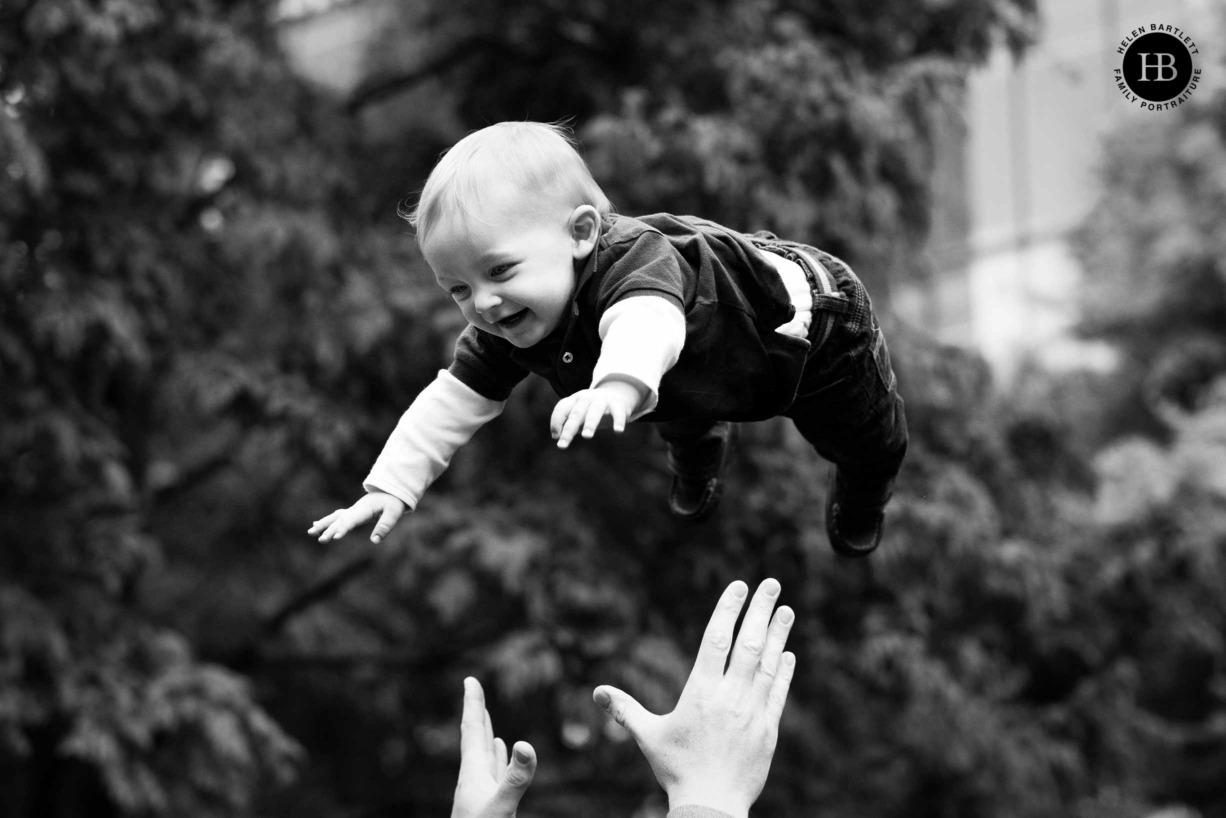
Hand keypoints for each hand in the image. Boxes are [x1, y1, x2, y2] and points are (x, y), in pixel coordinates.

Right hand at [307, 491, 405, 543]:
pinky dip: (326, 521)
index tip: (336, 537)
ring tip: (310, 532)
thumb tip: (375, 541)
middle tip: (321, 540)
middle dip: (330, 530)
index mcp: (365, 509)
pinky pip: (336, 516)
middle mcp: (355, 509)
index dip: (344, 528)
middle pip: (340, 520)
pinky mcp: (352, 512)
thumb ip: (385, 526)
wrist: (391, 490)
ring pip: (334, 517)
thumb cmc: (393, 502)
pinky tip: (316, 525)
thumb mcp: (394, 513)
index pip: (352, 520)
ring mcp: (352, 510)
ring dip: (323, 524)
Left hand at [451, 677, 536, 817]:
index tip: (469, 679)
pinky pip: (492, 773)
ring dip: (484, 734)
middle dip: (477, 712)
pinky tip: (497, 753)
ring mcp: (479, 790)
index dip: (473, 704)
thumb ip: (514, 778)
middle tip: (473, 688)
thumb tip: (526, 745)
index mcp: (472, 773)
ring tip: (485, 719)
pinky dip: (495, 759)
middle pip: (475, 737)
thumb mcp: (501, 807)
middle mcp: (473, 778)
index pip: (472, 730)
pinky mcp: (487, 802)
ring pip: (482, 755)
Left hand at [550, 380, 642, 448]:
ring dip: (590, 423)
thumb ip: (569, 423)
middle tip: (562, 445)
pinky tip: (618, 431)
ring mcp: (602, 400)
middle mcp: (587, 398)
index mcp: (575, 400)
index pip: (562, 408)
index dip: (556, 421)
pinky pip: (618, 413)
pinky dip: (619, 421)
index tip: (555, 437)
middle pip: (576, 414)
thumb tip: (557, 436)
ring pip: (594, 411)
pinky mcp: (618, 404)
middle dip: (569, 430)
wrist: (617, 394)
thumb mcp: (579, 414)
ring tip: (586, 436)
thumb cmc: (592, 410)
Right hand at [593, 579, 794, 817]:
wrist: (711, 806)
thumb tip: (596, 692)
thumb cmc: (677, 770)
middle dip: (761, 611)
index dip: (728, 609)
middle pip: (749, 644)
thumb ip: (625, 710)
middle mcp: (730, 696)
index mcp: (700, 692)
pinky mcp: (768, 729)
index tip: (739, 586)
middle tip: (771, 583)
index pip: (717, 639)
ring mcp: (752, 712)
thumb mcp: (648, 736)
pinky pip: (779, 693)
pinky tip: (788, 654)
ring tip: (786, 609)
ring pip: (767, 664)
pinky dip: (784, 671)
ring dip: (778, 634)